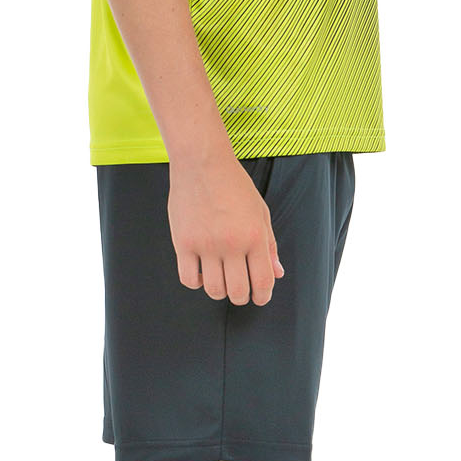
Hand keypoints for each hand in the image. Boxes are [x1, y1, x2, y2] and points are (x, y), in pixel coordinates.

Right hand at [167, 149, 284, 305]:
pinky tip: (201, 272)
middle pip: (237, 291)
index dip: (263, 296)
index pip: (263, 280)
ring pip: (213, 289)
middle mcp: (231, 243)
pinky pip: (188, 279)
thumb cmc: (234, 185)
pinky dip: (196, 282)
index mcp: (254, 236)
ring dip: (219, 291)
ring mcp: (205, 244)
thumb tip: (277, 274)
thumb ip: (270, 245)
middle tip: (240, 292)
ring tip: (221, 280)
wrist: (202, 162)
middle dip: (241, 297)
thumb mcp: (260, 212)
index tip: (260, 298)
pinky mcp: (183, 242)